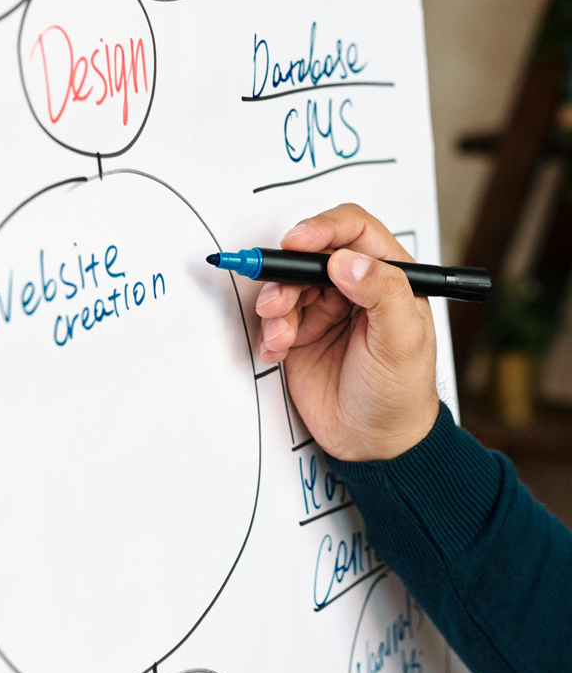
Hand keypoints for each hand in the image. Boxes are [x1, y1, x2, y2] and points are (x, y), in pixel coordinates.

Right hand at [255, 204, 439, 460]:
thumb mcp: (402, 341)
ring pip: (287, 285)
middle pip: (309, 255)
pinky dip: (269, 330)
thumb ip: (382, 293)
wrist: (374, 444)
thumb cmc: (401, 393)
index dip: (322, 228)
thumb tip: (345, 260)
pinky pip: (274, 317)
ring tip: (281, 336)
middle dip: (287, 274)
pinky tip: (279, 351)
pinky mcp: (300, 333)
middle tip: (277, 300)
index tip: (297, 242)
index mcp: (388, 275)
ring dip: (276, 306)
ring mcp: (324, 309)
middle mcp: (353, 286)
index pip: (353, 229)